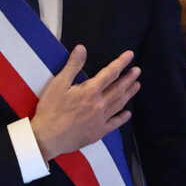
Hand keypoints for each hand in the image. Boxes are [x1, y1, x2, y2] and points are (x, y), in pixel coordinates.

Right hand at [30, 45, 139, 160]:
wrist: (48, 137)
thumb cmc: (51, 109)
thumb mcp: (58, 84)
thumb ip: (72, 66)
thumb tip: (82, 48)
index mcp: (90, 91)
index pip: (110, 73)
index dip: (121, 63)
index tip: (130, 55)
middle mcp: (99, 104)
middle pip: (118, 88)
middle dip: (129, 78)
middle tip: (137, 71)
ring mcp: (100, 119)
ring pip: (119, 104)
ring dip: (129, 94)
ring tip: (137, 86)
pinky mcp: (98, 132)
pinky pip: (114, 123)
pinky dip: (122, 118)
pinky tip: (128, 114)